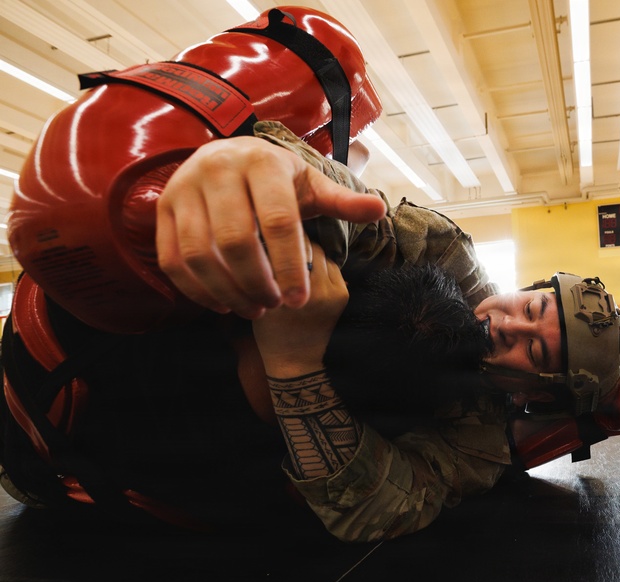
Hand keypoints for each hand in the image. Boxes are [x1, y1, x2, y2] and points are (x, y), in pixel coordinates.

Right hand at [156, 136, 385, 319]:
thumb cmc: (278, 180)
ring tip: (254, 309)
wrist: (227, 157)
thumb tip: (379, 209)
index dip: (290, 266)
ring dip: (228, 290)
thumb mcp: (311, 186)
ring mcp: (183, 188)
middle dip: (257, 282)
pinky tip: (224, 303)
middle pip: (235, 240)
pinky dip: (197, 289)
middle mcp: (217, 169)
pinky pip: (172, 259)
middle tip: (274, 306)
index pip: (278, 221)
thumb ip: (341, 202)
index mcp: (261, 162)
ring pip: (199, 253)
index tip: (298, 300)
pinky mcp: (162, 209)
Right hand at [252, 244, 348, 377]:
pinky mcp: (342, 294)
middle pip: (303, 244)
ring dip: (308, 251)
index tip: (266, 232)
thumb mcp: (254, 294)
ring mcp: (330, 291)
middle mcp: (308, 288)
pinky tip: (309, 272)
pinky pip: (331, 264)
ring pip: (320, 250)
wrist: (295, 359)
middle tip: (281, 241)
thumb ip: (262, 263)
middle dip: (292, 241)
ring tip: (295, 259)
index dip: (272, 233)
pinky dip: (321, 263)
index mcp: (280, 288)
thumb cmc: (268, 326)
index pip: (279, 242)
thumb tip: (266, 229)